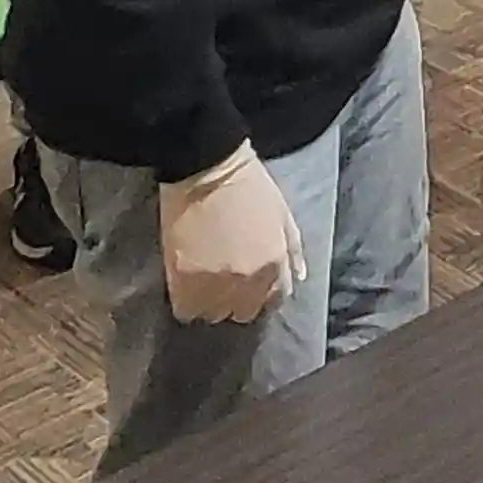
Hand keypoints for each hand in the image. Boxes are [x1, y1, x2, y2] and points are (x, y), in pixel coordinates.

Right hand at [156, 145, 303, 325]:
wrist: (205, 167)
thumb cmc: (248, 185)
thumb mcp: (282, 213)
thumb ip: (293, 250)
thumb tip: (299, 278)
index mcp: (275, 263)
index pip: (275, 299)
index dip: (264, 292)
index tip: (252, 283)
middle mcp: (248, 281)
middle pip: (245, 312)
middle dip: (239, 300)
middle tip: (227, 282)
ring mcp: (214, 284)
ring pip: (214, 315)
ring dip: (211, 303)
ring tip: (204, 284)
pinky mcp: (183, 282)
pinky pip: (186, 311)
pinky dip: (186, 302)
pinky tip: (186, 285)